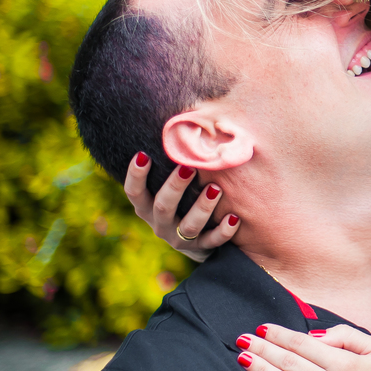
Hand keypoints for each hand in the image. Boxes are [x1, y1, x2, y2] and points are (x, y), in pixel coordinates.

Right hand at [123, 151, 238, 262]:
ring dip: (202, 207)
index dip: (135, 176)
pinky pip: (213, 242)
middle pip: (163, 207)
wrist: (198, 242)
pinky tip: (235, 217)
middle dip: (175, 187)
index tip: (142, 154)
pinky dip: (224, 231)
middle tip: (188, 166)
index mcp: (148, 208)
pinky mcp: (201, 250)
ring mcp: (180, 239)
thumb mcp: (173, 188)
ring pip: (189, 226)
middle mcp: (160, 224)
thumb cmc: (184, 201)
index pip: (134, 193)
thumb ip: (174, 165)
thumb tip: (188, 120)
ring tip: (216, 188)